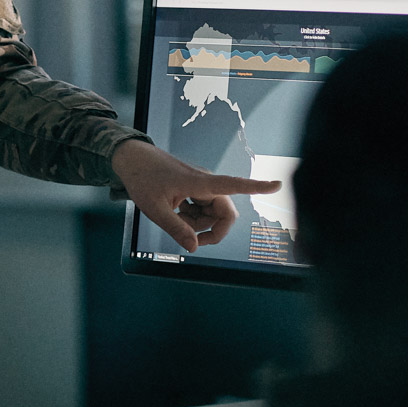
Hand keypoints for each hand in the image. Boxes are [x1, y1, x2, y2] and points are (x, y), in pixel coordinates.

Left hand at [111, 138, 280, 252]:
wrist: (130, 159)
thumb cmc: (141, 178)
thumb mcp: (153, 208)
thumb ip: (175, 229)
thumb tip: (194, 248)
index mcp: (198, 182)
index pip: (233, 185)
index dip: (256, 186)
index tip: (277, 184)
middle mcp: (204, 183)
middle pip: (225, 213)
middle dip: (210, 229)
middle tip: (188, 238)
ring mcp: (200, 187)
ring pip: (213, 214)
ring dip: (198, 224)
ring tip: (174, 216)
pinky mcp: (195, 190)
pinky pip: (203, 210)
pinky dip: (192, 217)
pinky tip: (175, 210)